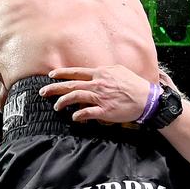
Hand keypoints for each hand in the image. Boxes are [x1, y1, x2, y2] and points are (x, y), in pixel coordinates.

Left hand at [40, 65, 155, 123]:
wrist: (147, 99)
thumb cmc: (134, 84)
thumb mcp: (118, 70)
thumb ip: (104, 71)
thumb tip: (93, 72)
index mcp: (100, 73)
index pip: (76, 72)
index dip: (62, 74)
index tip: (51, 76)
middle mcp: (98, 84)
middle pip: (71, 85)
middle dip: (54, 88)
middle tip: (43, 92)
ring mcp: (100, 98)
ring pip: (75, 98)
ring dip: (63, 102)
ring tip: (56, 106)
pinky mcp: (105, 111)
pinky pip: (87, 113)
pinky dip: (78, 116)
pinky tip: (74, 118)